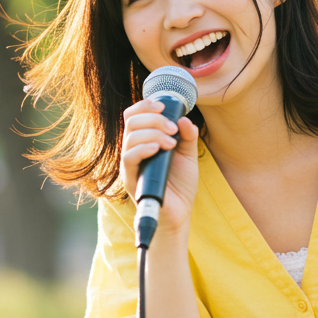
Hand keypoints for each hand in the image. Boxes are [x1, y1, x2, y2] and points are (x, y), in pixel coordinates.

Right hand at [119, 99, 199, 233]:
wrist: (179, 212)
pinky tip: (158, 148)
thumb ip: (187, 136)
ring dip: (153, 133)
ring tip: (171, 143)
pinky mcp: (130, 178)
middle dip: (154, 119)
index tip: (163, 106)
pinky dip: (144, 148)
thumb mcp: (188, 155)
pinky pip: (129, 157)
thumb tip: (184, 119)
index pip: (134, 115)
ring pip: (130, 137)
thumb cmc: (180, 185)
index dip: (145, 105)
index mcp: (144, 141)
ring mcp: (130, 164)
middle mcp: (133, 150)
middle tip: (173, 128)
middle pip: (131, 121)